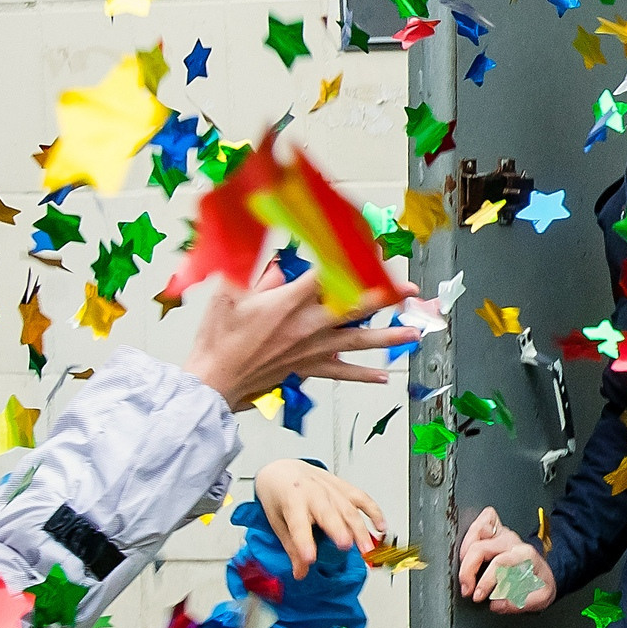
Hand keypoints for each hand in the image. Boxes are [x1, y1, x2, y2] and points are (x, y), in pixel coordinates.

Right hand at [182, 266, 424, 407]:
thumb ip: (259, 272)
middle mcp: (308, 326)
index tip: (372, 246)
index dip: (353, 258)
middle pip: (355, 307)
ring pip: (358, 341)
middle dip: (386, 296)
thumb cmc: (218, 338)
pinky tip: (383, 376)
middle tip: (410, 290)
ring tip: (413, 333)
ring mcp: (311, 349)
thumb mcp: (230, 293)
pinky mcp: (307, 369)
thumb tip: (279, 258)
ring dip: (388, 336)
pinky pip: (341, 373)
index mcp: (289, 302)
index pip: (330, 274)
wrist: (213, 381)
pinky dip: (363, 375)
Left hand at [256, 457, 385, 569]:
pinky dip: (374, 512)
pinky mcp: (343, 487)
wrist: (283, 471)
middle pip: (328, 513)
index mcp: (291, 501)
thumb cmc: (279, 496)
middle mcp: (312, 493)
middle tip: (345, 546)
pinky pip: (362, 498)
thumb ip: (292, 547)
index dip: (304, 542)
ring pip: (348, 508)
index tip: (309, 559)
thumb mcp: (277, 522)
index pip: (298, 524)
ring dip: (360, 528)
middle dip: (338, 530)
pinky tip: (381, 527)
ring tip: (367, 548)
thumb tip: (301, 572)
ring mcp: (330, 489)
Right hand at [456, 507, 553, 613]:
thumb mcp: (541, 598)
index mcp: (524, 555)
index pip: (498, 563)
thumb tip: (495, 604)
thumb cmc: (542, 583)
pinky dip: (473, 531)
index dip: (484, 581)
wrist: (546, 572)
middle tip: (467, 589)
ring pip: (478, 529)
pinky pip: (484, 519)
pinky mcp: (497, 531)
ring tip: (464, 571)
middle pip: (481, 547)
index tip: (478, 596)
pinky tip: (468, 548)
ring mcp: (503, 534)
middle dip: (468, 570)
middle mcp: (512, 541)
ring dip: (464, 551)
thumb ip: (520, 604)